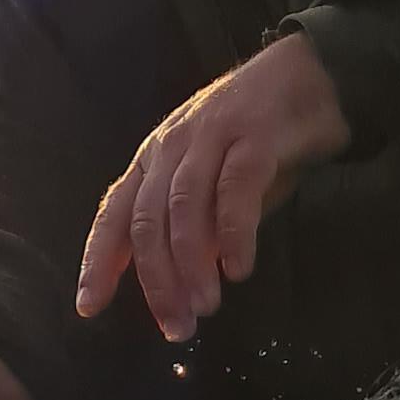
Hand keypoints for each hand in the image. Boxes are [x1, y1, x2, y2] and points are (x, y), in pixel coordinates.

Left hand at [77, 31, 350, 344]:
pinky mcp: (256, 138)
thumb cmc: (257, 136)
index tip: (90, 306)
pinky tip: (237, 269)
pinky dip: (233, 234)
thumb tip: (180, 283)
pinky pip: (236, 191)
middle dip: (156, 280)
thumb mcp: (214, 180)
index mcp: (153, 159)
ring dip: (190, 264)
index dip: (98, 261)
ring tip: (204, 306)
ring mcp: (212, 139)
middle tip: (176, 326)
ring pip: (184, 209)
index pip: (114, 214)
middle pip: (147, 221)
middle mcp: (173, 148)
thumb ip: (194, 224)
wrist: (309, 72)